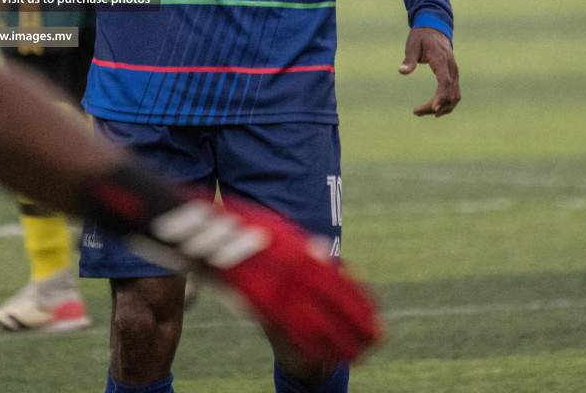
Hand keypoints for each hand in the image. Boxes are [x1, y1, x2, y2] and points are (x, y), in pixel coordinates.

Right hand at [150, 196, 380, 366]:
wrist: (206, 232)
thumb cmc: (241, 229)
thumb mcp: (277, 229)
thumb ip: (301, 246)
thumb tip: (324, 254)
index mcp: (303, 254)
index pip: (343, 284)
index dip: (363, 303)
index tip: (378, 316)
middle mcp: (295, 272)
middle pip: (337, 306)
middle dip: (361, 325)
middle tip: (379, 340)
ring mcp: (278, 289)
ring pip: (319, 324)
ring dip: (342, 341)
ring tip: (358, 355)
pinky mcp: (259, 304)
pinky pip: (291, 331)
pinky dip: (311, 346)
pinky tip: (322, 356)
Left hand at [400, 27, 459, 116]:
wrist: (435, 29)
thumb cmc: (421, 37)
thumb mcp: (412, 45)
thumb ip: (409, 59)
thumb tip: (401, 71)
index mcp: (441, 61)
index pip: (445, 82)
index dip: (441, 97)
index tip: (433, 108)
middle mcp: (451, 68)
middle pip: (450, 93)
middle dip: (436, 106)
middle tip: (416, 112)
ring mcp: (454, 73)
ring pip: (455, 96)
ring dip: (442, 108)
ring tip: (422, 112)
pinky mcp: (453, 76)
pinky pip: (455, 93)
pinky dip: (447, 103)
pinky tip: (436, 110)